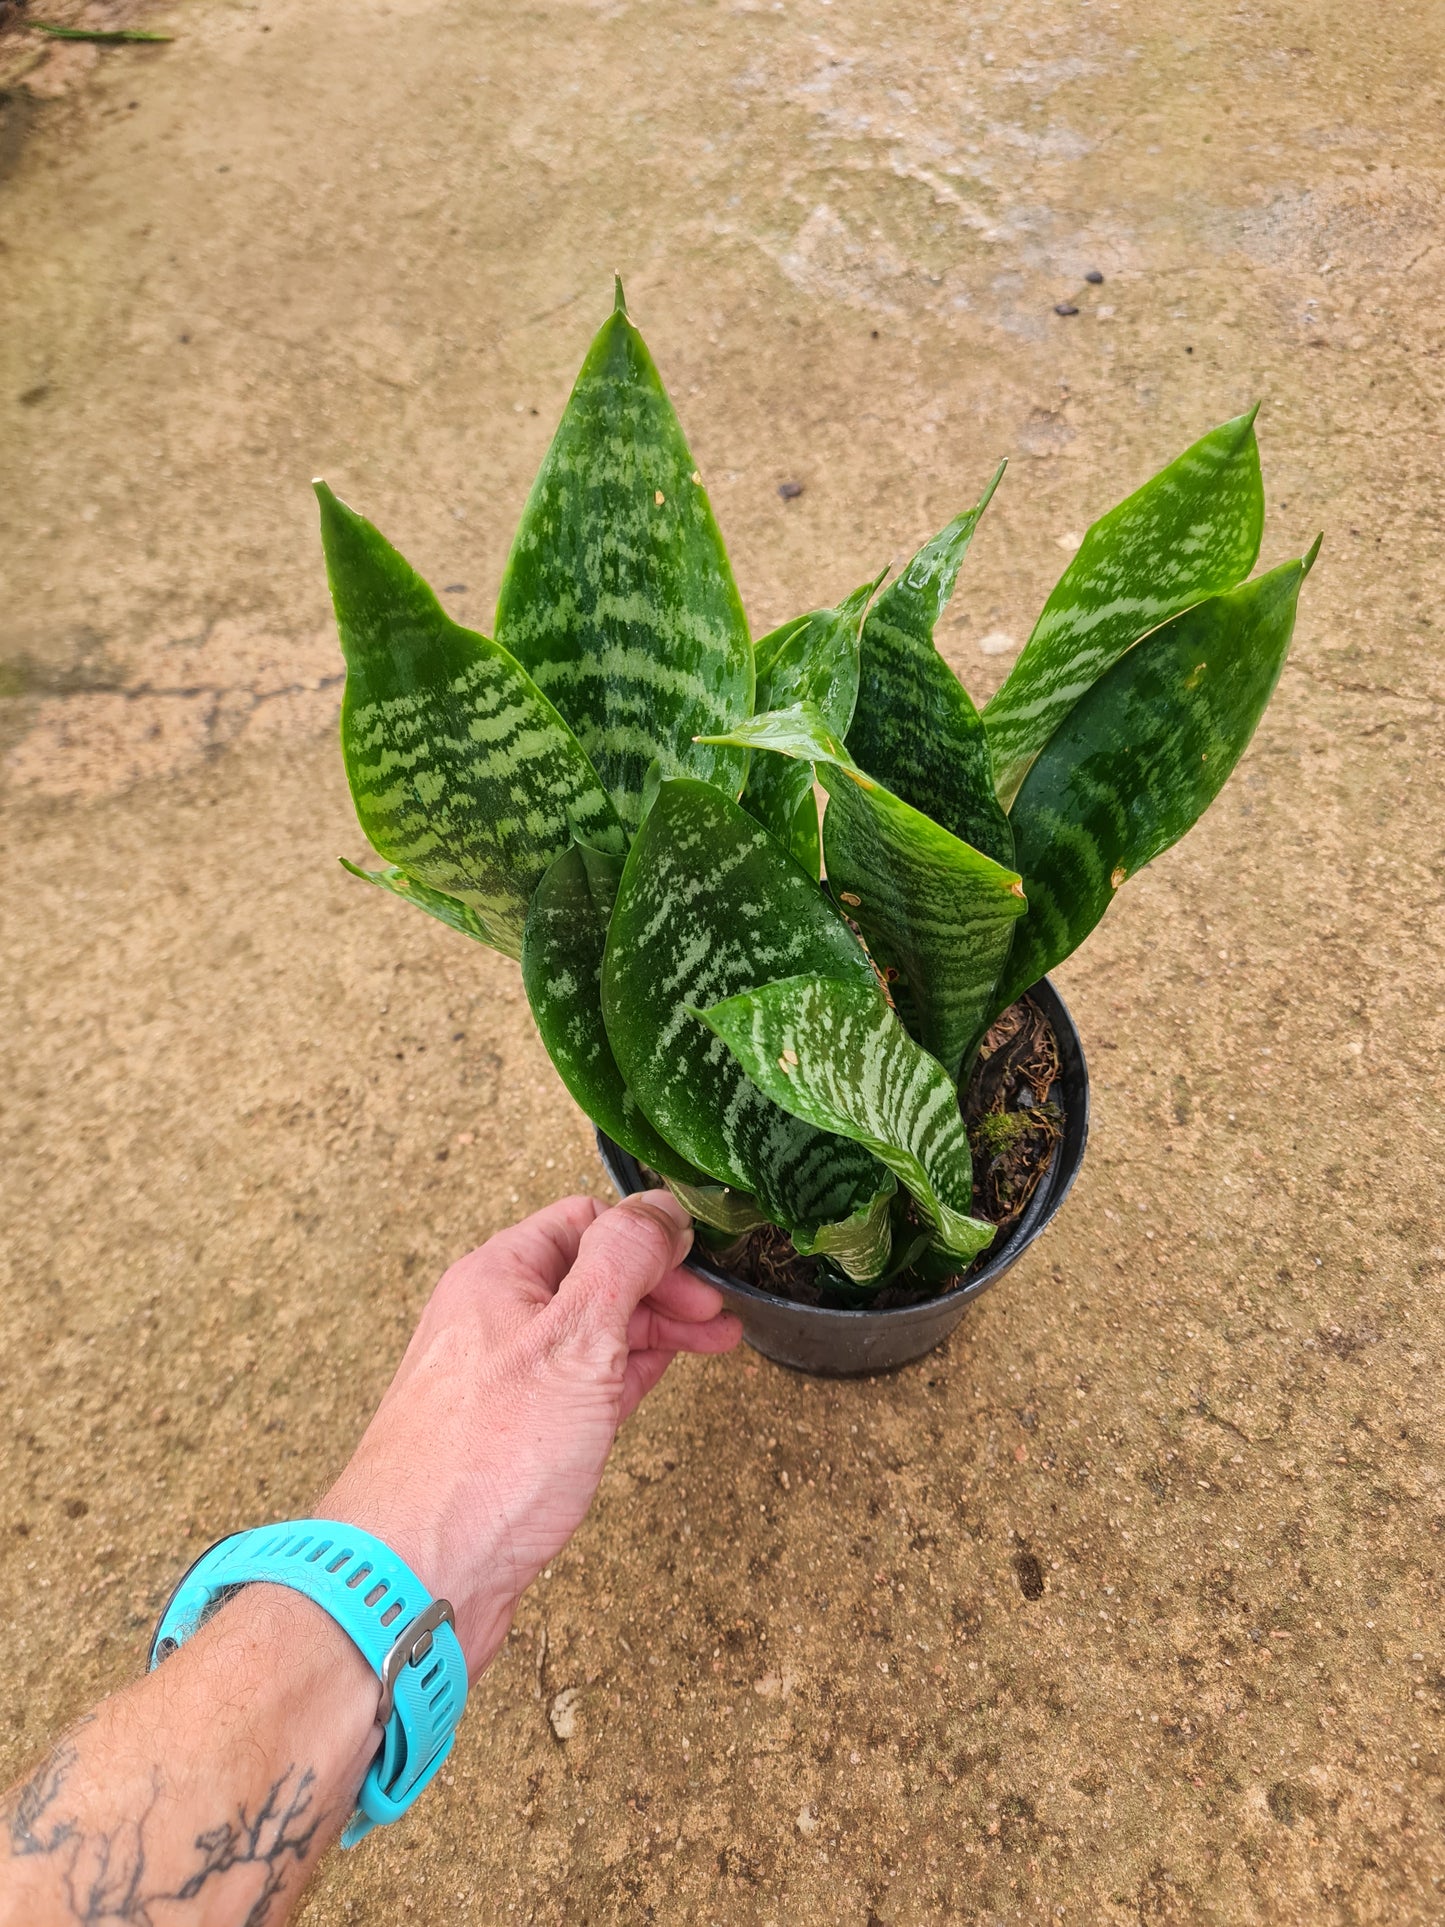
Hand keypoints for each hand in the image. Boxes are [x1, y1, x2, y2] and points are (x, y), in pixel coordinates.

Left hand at [322, 1191, 740, 1672]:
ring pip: (587, 1334)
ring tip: (713, 1344)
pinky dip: (620, 1378)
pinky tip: (653, 1380)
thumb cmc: (486, 1459)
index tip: (700, 1264)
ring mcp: (500, 1380)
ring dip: (650, 1332)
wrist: (416, 1575)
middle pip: (590, 1276)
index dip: (647, 1237)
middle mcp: (493, 1318)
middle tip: (716, 1316)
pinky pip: (575, 1387)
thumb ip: (622, 1262)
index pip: (584, 1220)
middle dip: (659, 1288)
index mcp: (498, 1275)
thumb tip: (659, 1209)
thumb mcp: (576, 1336)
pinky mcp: (510, 1437)